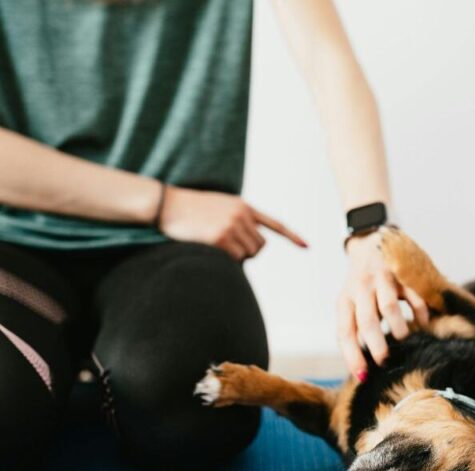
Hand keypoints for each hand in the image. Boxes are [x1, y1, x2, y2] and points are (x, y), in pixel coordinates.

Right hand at [158, 186, 307, 260]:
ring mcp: (232, 226)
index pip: (275, 224)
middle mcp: (242, 215)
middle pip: (260, 246)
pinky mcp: (221, 239)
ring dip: (236, 256)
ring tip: (215, 243)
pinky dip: (226, 260)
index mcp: (244, 206)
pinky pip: (234, 260)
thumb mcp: (218, 207)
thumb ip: (237, 220)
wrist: (168, 205)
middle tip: (227, 247)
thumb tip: (249, 246)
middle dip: (248, 252)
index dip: (292, 237)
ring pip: (248, 254)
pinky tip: (210, 247)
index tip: (306, 246)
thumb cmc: (189, 209)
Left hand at [337, 232, 430, 379]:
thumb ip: (356, 329)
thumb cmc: (361, 286)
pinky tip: (423, 324)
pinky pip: (412, 294)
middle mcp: (360, 289)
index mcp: (344, 301)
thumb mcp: (351, 304)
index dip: (352, 355)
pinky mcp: (401, 272)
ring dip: (398, 327)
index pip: (345, 332)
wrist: (371, 243)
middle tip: (385, 362)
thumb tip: (362, 369)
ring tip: (405, 342)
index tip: (362, 377)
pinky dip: (419, 312)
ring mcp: (380, 279)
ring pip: (388, 305)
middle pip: (366, 320)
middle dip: (376, 344)